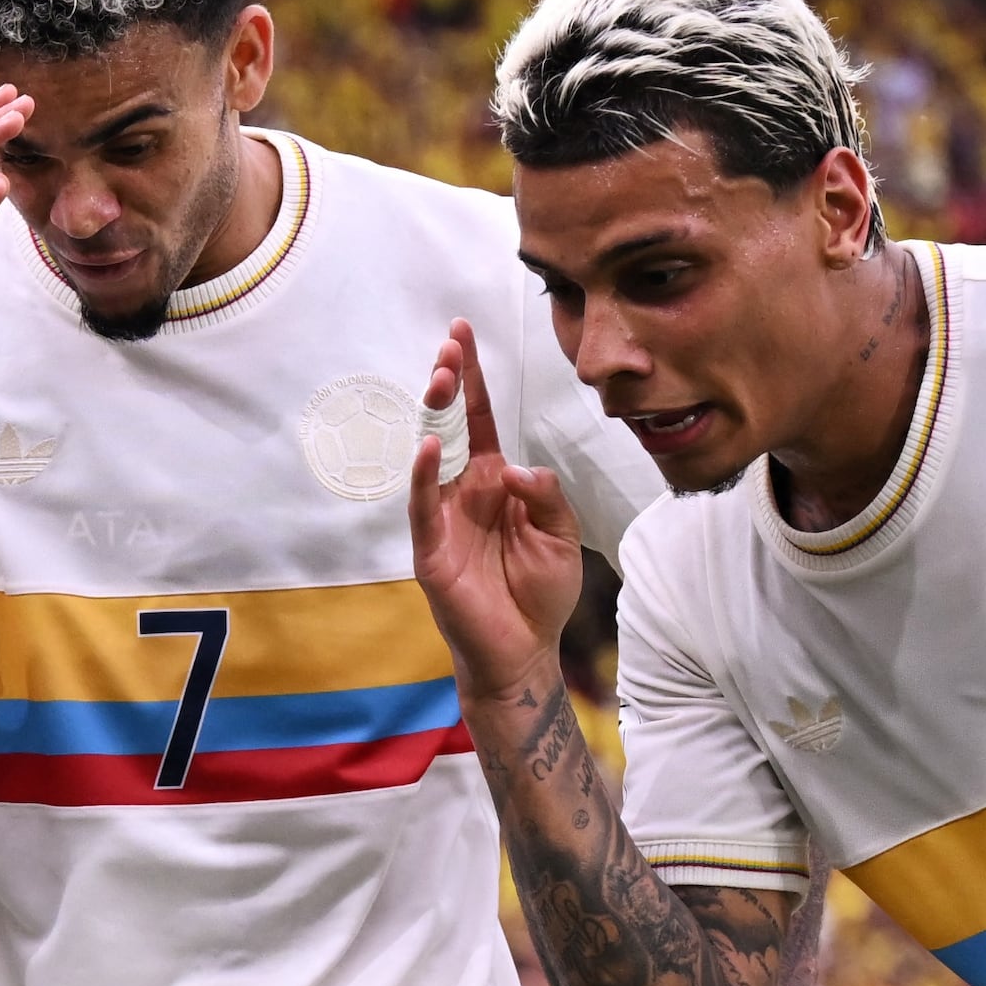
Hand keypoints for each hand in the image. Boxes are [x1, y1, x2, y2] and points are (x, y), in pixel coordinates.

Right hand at [408, 320, 588, 683]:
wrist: (523, 652)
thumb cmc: (541, 595)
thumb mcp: (562, 536)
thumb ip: (547, 496)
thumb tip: (518, 469)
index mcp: (496, 482)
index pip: (479, 420)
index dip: (472, 379)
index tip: (462, 333)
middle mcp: (465, 492)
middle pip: (451, 426)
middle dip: (449, 384)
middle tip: (450, 347)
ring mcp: (443, 518)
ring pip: (432, 456)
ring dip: (434, 416)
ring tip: (441, 377)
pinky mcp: (432, 550)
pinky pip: (423, 506)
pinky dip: (423, 477)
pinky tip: (429, 447)